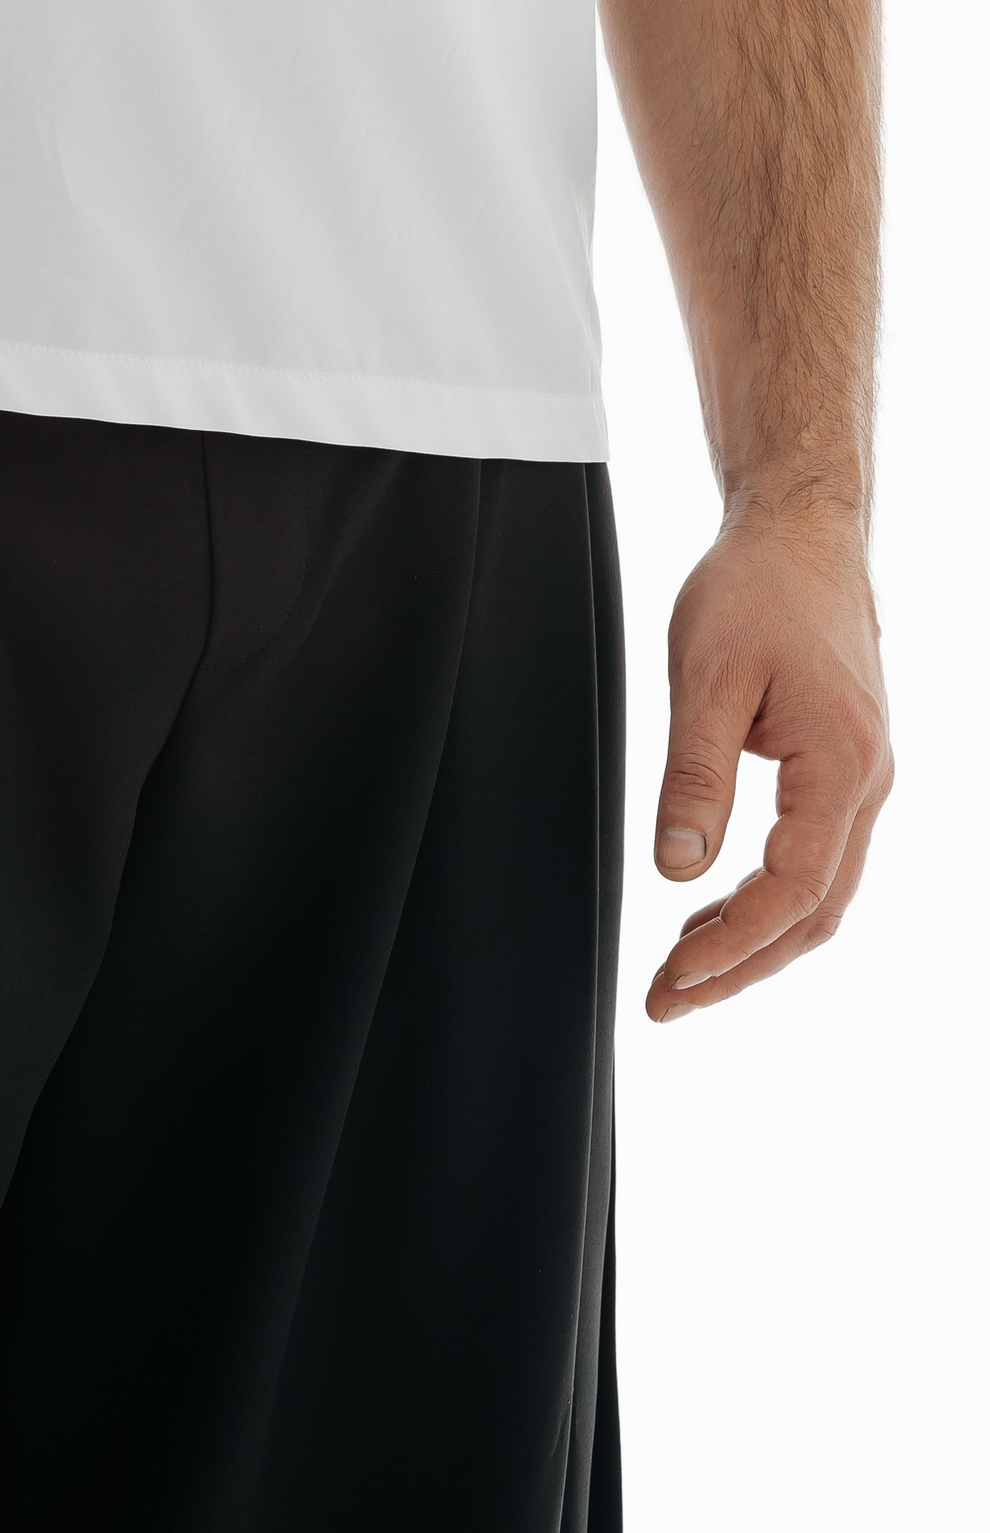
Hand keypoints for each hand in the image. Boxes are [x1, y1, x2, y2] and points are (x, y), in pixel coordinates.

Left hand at [647, 505, 892, 1021]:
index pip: (792, 892)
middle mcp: (867, 782)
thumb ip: (694, 776)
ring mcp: (863, 777)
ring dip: (755, 939)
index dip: (732, 946)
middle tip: (666, 1000)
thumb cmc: (755, 590)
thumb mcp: (705, 676)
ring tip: (681, 966)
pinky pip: (818, 857)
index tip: (671, 977)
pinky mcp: (844, 767)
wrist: (801, 533)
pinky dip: (768, 897)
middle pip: (815, 913)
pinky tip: (712, 906)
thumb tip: (678, 869)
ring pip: (822, 892)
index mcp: (841, 764)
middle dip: (742, 966)